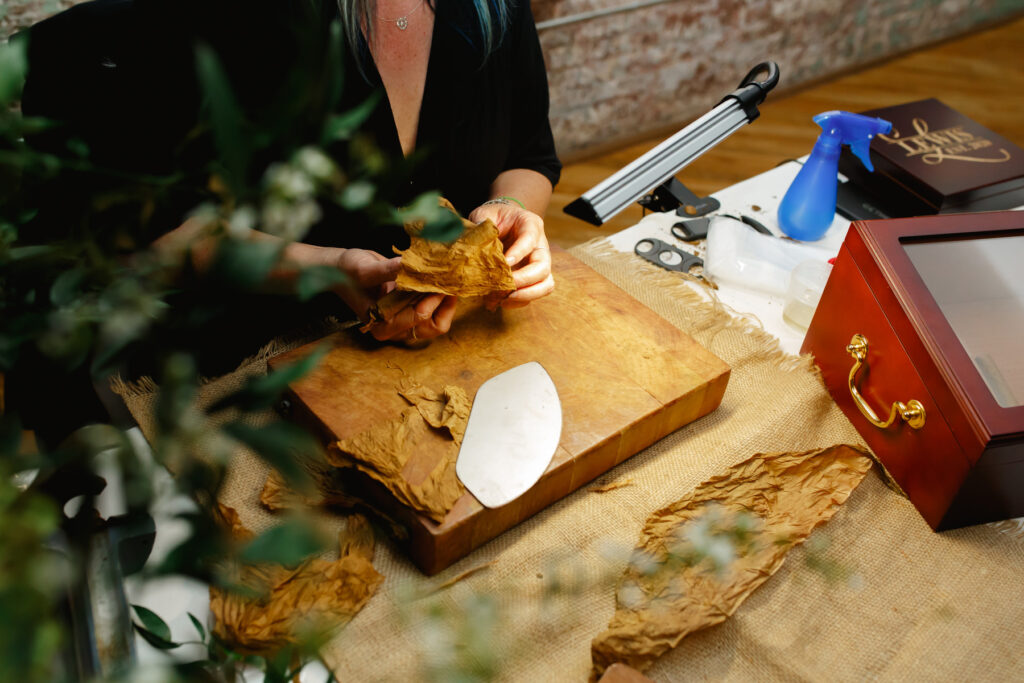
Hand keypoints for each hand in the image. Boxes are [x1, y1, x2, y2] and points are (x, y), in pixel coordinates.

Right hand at [333, 248, 456, 344]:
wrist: (340, 270)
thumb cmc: (347, 271)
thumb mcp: (366, 269)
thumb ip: (390, 270)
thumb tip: (414, 265)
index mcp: (382, 325)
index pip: (419, 315)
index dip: (434, 296)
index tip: (442, 275)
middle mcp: (394, 329)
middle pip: (433, 325)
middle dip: (444, 301)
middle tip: (450, 277)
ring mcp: (403, 323)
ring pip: (438, 321)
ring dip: (445, 301)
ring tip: (448, 278)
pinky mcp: (409, 313)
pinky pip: (434, 312)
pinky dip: (441, 298)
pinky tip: (441, 280)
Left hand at [469, 200, 553, 308]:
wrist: (501, 222)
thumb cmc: (494, 217)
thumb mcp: (485, 215)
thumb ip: (482, 226)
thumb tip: (474, 246)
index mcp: (530, 224)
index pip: (530, 239)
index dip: (519, 252)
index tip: (504, 263)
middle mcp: (540, 245)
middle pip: (543, 267)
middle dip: (524, 279)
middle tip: (505, 284)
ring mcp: (538, 264)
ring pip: (546, 284)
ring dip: (526, 295)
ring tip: (504, 298)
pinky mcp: (533, 278)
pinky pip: (533, 294)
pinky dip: (518, 301)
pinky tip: (500, 300)